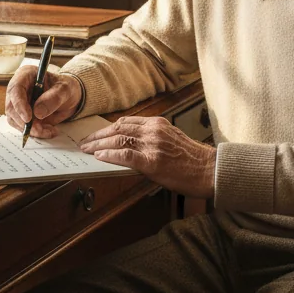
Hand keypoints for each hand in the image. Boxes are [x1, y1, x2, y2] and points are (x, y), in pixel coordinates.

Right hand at [4, 67, 82, 139]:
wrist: (69, 98)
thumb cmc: (66, 88)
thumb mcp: (65, 89)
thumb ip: (53, 98)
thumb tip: (37, 113)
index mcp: (25, 75)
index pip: (15, 89)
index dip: (19, 104)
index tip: (28, 118)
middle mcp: (18, 89)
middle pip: (11, 107)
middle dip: (24, 122)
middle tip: (40, 129)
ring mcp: (18, 103)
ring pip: (15, 120)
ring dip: (31, 129)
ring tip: (49, 130)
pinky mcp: (22, 116)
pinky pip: (23, 127)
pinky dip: (35, 132)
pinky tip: (48, 131)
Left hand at [78, 116, 215, 198]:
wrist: (209, 170)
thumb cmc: (192, 159)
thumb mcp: (171, 140)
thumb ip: (151, 139)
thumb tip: (129, 146)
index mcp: (157, 124)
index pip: (125, 122)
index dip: (107, 128)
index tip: (97, 134)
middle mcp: (153, 131)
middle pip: (118, 129)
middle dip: (98, 136)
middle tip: (85, 143)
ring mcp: (152, 145)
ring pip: (118, 140)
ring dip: (99, 145)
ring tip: (87, 150)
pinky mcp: (152, 161)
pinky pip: (125, 155)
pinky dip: (110, 155)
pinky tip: (100, 157)